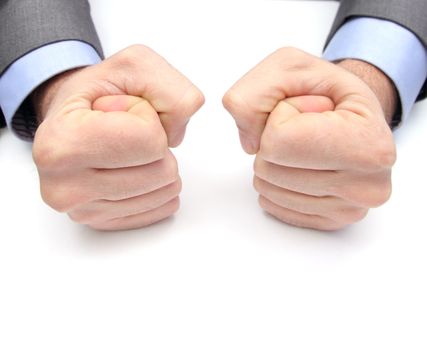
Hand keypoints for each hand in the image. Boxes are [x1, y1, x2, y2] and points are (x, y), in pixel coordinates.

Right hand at [32, 45, 203, 230]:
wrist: (70, 119)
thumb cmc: (99, 93)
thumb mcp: (135, 66)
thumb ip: (172, 90)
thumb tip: (177, 132)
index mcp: (62, 143)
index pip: (150, 141)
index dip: (148, 117)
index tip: (121, 112)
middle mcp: (65, 187)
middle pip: (162, 171)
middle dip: (156, 143)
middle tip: (125, 131)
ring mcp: (84, 212)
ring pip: (166, 191)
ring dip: (157, 162)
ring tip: (126, 148)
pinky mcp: (103, 223)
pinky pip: (163, 208)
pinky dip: (159, 184)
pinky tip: (133, 168)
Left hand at [223, 47, 395, 230]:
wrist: (354, 116)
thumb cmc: (327, 91)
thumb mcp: (290, 67)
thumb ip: (253, 95)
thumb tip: (250, 143)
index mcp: (368, 144)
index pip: (279, 142)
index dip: (278, 117)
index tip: (306, 109)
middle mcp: (366, 186)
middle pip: (269, 169)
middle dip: (273, 140)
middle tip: (305, 128)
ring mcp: (349, 209)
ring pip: (267, 189)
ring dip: (274, 160)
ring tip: (306, 144)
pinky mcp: (330, 222)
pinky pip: (272, 204)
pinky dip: (276, 181)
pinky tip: (302, 165)